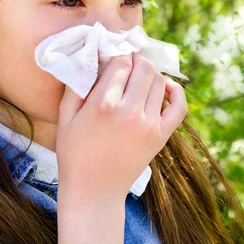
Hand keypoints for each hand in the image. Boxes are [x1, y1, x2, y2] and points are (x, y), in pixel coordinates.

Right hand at [55, 53, 187, 201]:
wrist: (94, 190)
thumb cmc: (74, 153)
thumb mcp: (65, 117)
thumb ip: (76, 85)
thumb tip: (90, 58)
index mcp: (103, 103)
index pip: (121, 62)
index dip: (118, 53)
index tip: (113, 54)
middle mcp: (129, 110)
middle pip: (143, 68)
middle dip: (135, 60)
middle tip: (126, 62)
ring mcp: (149, 124)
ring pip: (159, 82)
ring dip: (149, 74)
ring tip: (138, 76)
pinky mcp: (160, 136)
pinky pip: (179, 106)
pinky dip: (176, 92)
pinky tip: (166, 86)